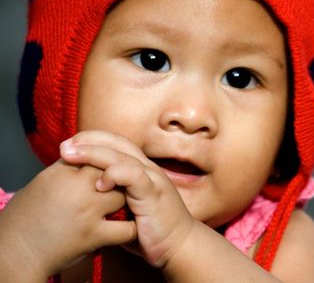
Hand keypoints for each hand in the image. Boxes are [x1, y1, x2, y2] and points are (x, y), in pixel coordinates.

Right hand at [0, 159, 135, 278]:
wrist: (15, 251)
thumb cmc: (28, 215)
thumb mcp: (45, 181)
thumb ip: (69, 166)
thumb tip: (89, 153)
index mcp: (63, 172)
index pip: (96, 154)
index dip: (104, 163)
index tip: (105, 173)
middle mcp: (76, 187)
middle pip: (112, 170)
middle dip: (118, 178)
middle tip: (120, 187)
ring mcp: (87, 210)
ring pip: (123, 194)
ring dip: (126, 200)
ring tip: (125, 205)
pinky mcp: (94, 234)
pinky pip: (126, 228)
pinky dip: (131, 228)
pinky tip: (129, 226)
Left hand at [60, 130, 196, 267]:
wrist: (179, 244)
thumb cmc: (151, 229)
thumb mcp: (127, 207)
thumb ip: (112, 196)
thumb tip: (84, 194)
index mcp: (141, 168)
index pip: (116, 143)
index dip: (92, 140)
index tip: (68, 147)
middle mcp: (147, 168)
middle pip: (116, 142)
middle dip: (87, 141)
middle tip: (63, 147)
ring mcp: (152, 178)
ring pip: (121, 155)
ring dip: (92, 153)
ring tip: (69, 156)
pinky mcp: (154, 192)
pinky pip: (133, 175)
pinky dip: (114, 174)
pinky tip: (99, 184)